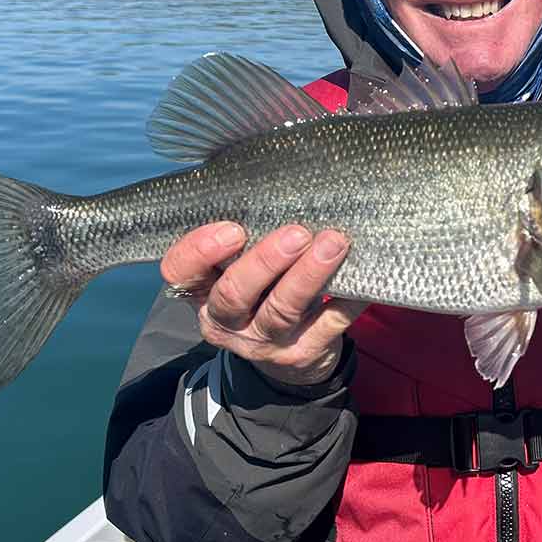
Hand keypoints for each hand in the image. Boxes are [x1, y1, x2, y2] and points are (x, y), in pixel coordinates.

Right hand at [161, 222, 367, 385]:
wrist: (288, 358)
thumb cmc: (262, 291)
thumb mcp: (239, 270)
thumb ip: (244, 241)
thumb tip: (276, 183)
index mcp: (202, 292)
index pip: (180, 271)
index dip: (200, 250)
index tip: (233, 228)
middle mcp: (226, 322)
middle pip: (234, 293)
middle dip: (265, 261)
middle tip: (296, 233)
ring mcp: (263, 342)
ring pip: (282, 310)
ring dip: (308, 275)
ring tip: (333, 243)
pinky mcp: (302, 354)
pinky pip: (326, 325)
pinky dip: (345, 302)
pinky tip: (360, 278)